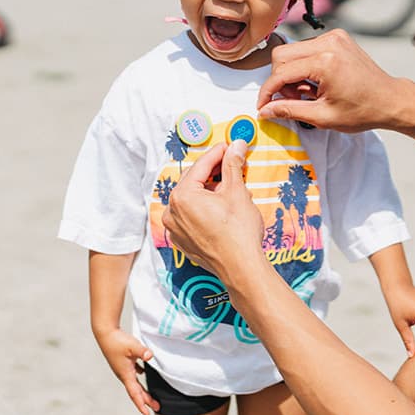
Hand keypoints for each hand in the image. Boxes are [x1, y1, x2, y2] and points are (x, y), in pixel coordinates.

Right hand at [95, 328, 159, 414]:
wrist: (106, 333)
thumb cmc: (118, 340)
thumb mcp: (132, 346)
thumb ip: (142, 352)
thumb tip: (150, 356)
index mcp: (125, 374)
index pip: (135, 393)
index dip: (141, 404)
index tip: (147, 414)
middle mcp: (124, 374)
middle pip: (136, 391)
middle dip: (146, 400)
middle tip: (158, 408)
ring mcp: (123, 368)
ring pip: (135, 383)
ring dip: (143, 391)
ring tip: (152, 397)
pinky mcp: (124, 362)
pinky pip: (133, 372)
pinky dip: (139, 376)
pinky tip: (143, 373)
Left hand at [162, 140, 264, 283]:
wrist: (241, 268)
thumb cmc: (238, 232)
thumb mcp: (237, 191)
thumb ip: (233, 165)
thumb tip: (236, 146)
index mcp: (182, 196)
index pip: (201, 166)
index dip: (218, 154)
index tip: (229, 146)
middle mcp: (172, 212)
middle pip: (195, 183)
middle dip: (215, 174)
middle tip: (233, 165)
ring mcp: (176, 229)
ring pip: (194, 201)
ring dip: (212, 192)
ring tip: (233, 189)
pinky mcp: (183, 242)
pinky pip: (193, 217)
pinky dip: (206, 209)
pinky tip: (224, 209)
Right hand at [256, 29, 399, 132]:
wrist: (390, 100)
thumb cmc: (363, 110)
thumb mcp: (323, 117)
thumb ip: (290, 111)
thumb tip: (265, 111)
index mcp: (325, 62)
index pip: (281, 72)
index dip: (268, 91)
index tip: (263, 106)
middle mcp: (329, 42)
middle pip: (282, 55)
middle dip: (280, 80)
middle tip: (292, 99)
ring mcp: (334, 37)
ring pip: (293, 50)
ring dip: (292, 73)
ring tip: (308, 93)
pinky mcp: (338, 37)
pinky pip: (308, 48)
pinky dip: (305, 65)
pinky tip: (317, 83)